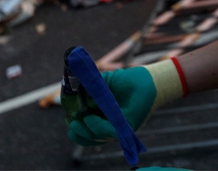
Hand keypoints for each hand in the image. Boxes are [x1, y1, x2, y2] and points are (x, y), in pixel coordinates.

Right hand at [66, 59, 185, 145]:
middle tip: (74, 122)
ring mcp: (118, 128)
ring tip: (83, 119)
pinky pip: (108, 132)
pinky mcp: (127, 126)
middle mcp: (108, 126)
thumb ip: (87, 87)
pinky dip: (97, 127)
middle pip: (86, 138)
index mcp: (101, 117)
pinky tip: (91, 118)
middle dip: (77, 132)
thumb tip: (70, 92)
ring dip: (86, 130)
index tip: (68, 119)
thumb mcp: (102, 83)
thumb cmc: (127, 80)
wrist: (149, 79)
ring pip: (95, 137)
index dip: (73, 127)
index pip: (83, 130)